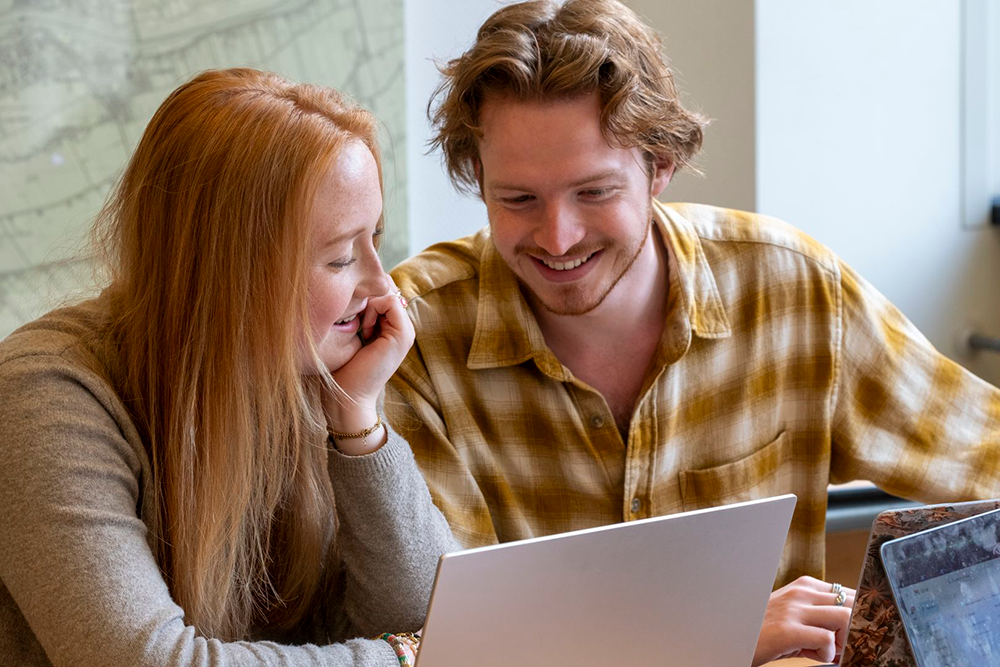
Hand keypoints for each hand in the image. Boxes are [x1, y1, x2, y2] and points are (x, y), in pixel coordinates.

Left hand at [322, 275, 413, 433]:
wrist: (348, 395)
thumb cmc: (343, 367)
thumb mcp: (353, 333)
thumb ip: (361, 313)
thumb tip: (357, 288)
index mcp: (392, 327)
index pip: (384, 290)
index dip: (366, 295)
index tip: (353, 318)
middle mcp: (403, 328)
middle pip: (387, 289)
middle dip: (368, 297)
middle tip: (356, 321)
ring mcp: (406, 332)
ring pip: (389, 293)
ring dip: (369, 304)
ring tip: (361, 328)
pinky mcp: (403, 335)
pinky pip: (390, 301)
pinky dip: (373, 309)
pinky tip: (364, 328)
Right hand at [752, 576, 854, 665]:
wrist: (731, 636)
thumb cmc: (764, 630)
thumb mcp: (793, 616)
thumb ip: (820, 618)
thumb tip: (852, 633)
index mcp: (805, 585)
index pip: (850, 594)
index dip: (858, 617)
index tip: (852, 635)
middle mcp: (801, 592)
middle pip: (853, 603)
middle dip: (857, 628)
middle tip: (844, 646)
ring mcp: (794, 609)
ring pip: (846, 618)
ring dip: (845, 640)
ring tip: (829, 651)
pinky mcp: (788, 630)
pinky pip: (827, 640)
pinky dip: (827, 654)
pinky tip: (812, 655)